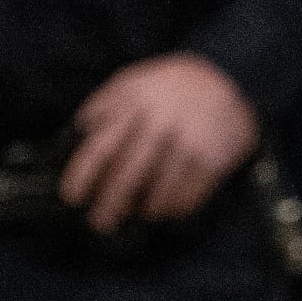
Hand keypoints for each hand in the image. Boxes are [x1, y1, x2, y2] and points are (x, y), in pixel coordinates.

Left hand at [63, 53, 259, 234]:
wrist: (229, 77)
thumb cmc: (171, 85)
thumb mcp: (134, 81)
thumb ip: (106, 103)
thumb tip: (80, 131)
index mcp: (134, 105)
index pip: (101, 147)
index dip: (83, 175)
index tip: (72, 197)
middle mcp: (159, 125)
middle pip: (127, 176)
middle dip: (110, 205)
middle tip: (100, 223)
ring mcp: (187, 144)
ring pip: (159, 192)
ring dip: (144, 210)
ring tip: (139, 213)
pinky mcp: (212, 160)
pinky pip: (188, 197)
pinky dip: (173, 208)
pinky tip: (166, 208)